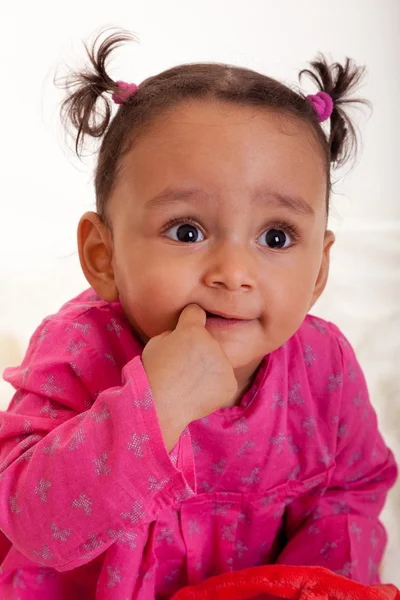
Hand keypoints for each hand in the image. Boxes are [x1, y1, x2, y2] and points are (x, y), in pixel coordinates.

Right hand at [141, 304, 237, 450]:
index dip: (189, 318)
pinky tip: (198, 393)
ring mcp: (224, 364)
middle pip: (208, 341)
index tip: (188, 323)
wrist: (159, 406)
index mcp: (192, 330)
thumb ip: (174, 334)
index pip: (197, 312)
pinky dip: (215, 386)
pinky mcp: (230, 383)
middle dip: (199, 350)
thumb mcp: (156, 343)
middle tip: (183, 367)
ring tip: (189, 383)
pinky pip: (224, 379)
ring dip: (209, 368)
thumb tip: (184, 335)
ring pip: (218, 361)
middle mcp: (212, 343)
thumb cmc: (152, 373)